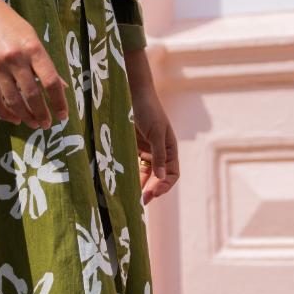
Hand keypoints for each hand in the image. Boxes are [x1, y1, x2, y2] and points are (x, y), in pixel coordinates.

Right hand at [0, 0, 69, 130]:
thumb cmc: (8, 22)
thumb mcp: (31, 36)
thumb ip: (44, 62)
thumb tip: (60, 86)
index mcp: (33, 48)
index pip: (50, 81)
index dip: (59, 101)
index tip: (63, 115)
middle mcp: (15, 59)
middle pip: (32, 95)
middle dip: (42, 114)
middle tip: (47, 124)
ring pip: (13, 101)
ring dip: (25, 116)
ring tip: (33, 123)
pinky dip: (4, 113)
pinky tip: (13, 118)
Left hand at [125, 50, 179, 204]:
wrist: (131, 91)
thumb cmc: (148, 109)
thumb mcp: (156, 132)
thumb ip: (159, 155)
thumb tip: (162, 178)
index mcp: (170, 149)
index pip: (172, 174)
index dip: (165, 185)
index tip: (154, 194)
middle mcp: (158, 152)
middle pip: (157, 178)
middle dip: (150, 190)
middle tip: (140, 202)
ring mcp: (145, 150)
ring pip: (143, 175)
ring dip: (139, 186)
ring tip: (129, 197)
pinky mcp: (131, 147)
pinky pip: (131, 166)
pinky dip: (128, 175)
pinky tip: (121, 183)